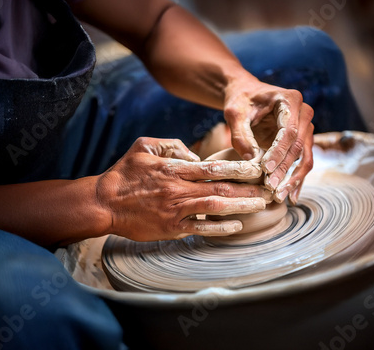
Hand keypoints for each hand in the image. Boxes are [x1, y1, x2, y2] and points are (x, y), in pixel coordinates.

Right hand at [95, 137, 269, 240]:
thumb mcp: (144, 146)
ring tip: (261, 204)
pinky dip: (220, 228)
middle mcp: (179, 190)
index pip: (213, 167)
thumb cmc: (124, 173)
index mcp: (174, 169)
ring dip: (241, 207)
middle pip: (221, 188)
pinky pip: (200, 228)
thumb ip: (172, 145)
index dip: (238, 168)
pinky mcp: (171, 228)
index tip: (257, 168)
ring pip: (215, 208)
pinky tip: (236, 225)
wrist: (104, 203)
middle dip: (248, 188)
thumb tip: (195, 155)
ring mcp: (176, 211)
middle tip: (268, 188)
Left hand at [224, 78, 313, 203]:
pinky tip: (291, 196)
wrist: (246, 93)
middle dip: (285, 169)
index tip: (265, 169)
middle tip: (271, 188)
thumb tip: (251, 160)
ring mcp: (306, 126)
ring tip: (280, 196)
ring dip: (293, 178)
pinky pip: (303, 161)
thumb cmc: (240, 100)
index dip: (278, 152)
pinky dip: (296, 178)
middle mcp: (304, 112)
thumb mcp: (234, 113)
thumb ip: (240, 134)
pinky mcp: (302, 140)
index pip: (289, 131)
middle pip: (298, 146)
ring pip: (304, 156)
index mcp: (290, 100)